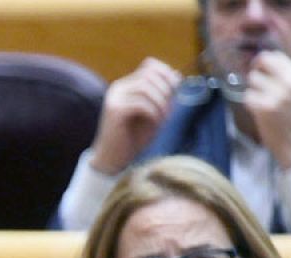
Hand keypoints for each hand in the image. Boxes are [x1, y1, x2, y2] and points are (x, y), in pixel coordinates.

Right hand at [91, 57, 181, 173]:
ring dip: (161, 103)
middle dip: (166, 90)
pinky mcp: (114, 111)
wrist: (114, 159)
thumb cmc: (133, 137)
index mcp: (126, 86)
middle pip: (149, 74)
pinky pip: (141, 104)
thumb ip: (163, 94)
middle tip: (170, 109)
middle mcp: (118, 88)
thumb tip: (176, 74)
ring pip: (146, 88)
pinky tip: (156, 123)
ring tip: (164, 118)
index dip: (166, 73)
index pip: (149, 65)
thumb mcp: (154, 112)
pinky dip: (154, 113)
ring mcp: (114, 98)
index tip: (176, 89)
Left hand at [244, 50, 290, 168]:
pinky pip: (247, 96)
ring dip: (252, 89)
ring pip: (252, 80)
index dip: (263, 60)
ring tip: (261, 99)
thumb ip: (285, 75)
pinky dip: (249, 102)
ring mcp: (275, 96)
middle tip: (257, 82)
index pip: (275, 56)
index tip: (260, 67)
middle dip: (256, 71)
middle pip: (261, 63)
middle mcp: (288, 84)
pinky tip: (258, 109)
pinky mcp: (263, 108)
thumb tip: (268, 57)